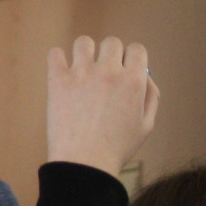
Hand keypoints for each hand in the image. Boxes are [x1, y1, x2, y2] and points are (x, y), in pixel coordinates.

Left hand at [46, 36, 158, 175]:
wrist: (85, 162)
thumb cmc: (116, 147)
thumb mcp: (146, 125)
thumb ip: (150, 96)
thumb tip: (145, 75)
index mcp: (133, 81)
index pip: (137, 49)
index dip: (133, 58)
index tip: (126, 69)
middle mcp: (109, 71)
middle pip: (112, 43)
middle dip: (111, 54)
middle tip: (104, 73)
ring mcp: (82, 73)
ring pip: (84, 42)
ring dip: (85, 53)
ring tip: (82, 69)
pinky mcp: (58, 79)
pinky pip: (55, 53)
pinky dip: (58, 59)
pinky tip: (62, 72)